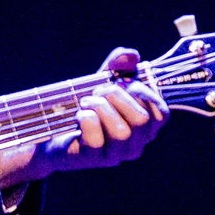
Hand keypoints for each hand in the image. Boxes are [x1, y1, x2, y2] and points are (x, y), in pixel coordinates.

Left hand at [0, 48, 167, 188]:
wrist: (54, 129)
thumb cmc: (89, 105)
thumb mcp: (105, 81)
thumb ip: (119, 65)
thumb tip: (131, 55)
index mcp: (146, 128)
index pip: (160, 114)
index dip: (142, 93)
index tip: (123, 83)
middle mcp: (135, 145)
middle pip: (141, 120)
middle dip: (118, 97)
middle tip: (100, 91)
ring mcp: (115, 155)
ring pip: (121, 132)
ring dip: (100, 107)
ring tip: (86, 102)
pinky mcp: (92, 159)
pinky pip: (95, 139)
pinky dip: (86, 119)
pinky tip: (79, 115)